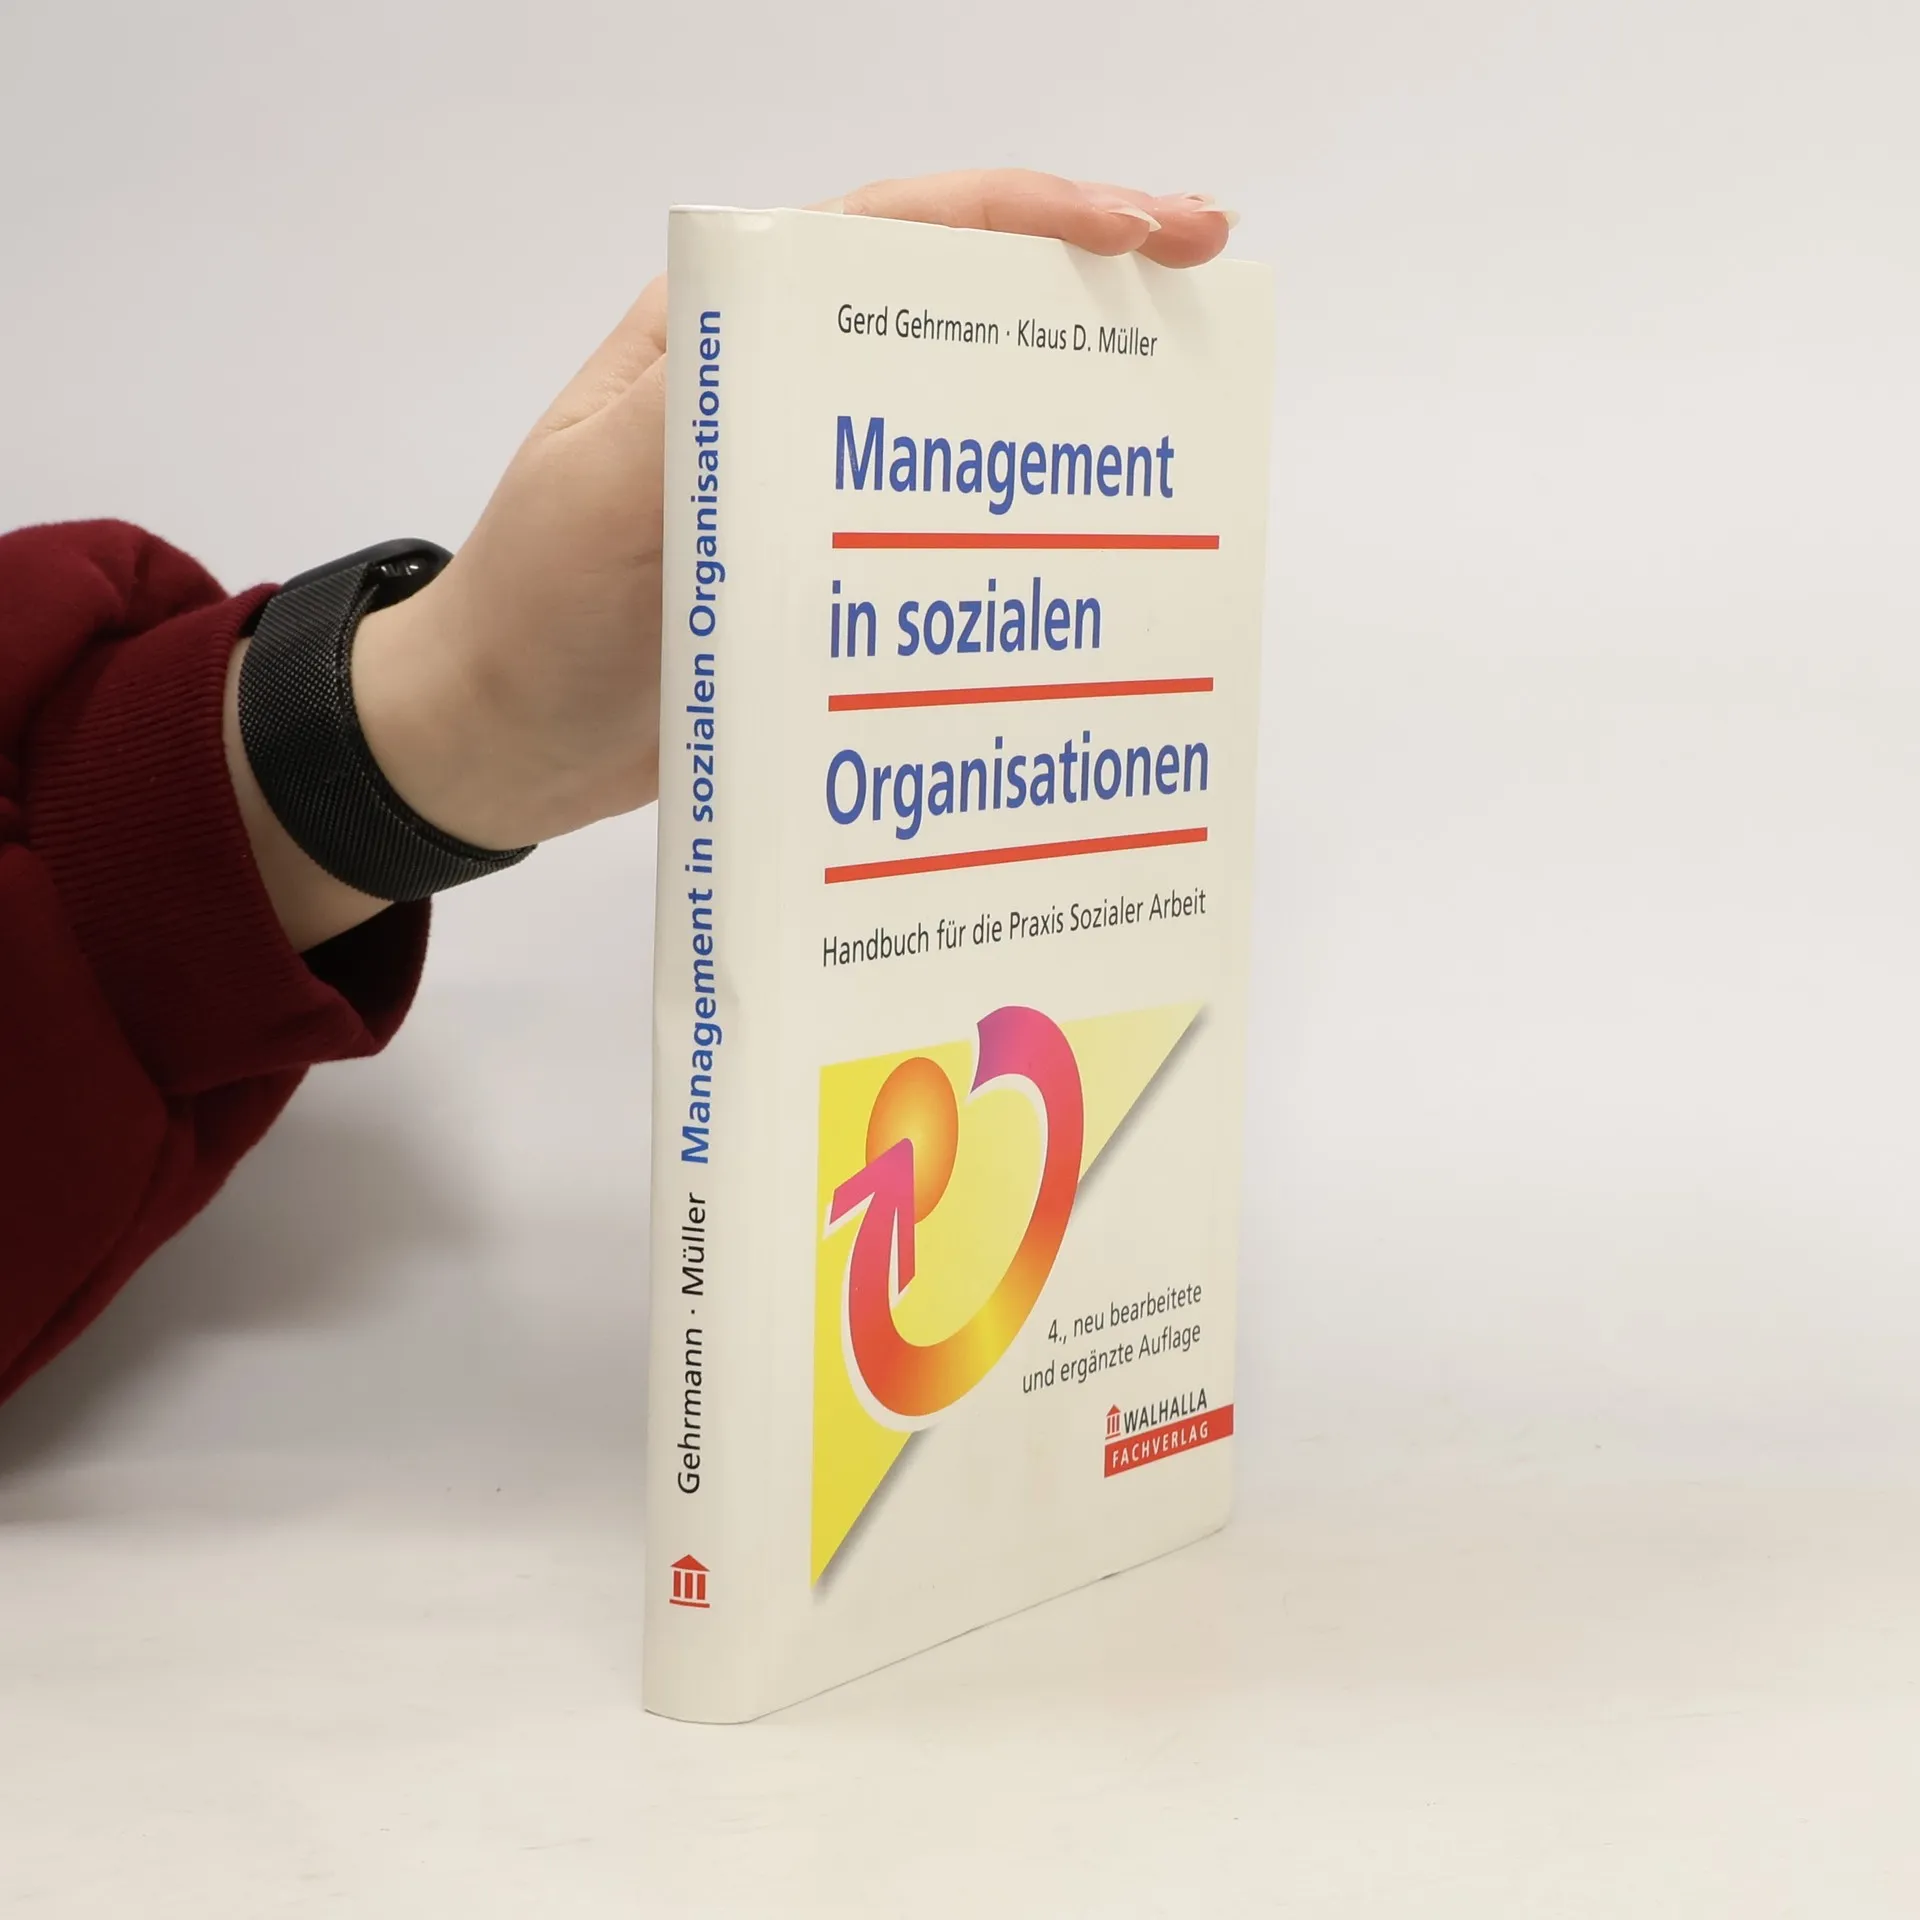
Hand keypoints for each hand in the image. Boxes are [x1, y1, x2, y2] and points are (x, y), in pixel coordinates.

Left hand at [231, 171, 1234, 948]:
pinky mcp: (829, 572)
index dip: (1040, 218)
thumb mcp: (608, 497)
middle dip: (1084, 293)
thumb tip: (860, 363)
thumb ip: (719, 417)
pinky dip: (1017, 529)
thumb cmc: (536, 609)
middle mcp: (786, 387)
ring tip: (1179, 423)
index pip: (906, 234)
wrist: (495, 743)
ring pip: (964, 418)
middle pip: (958, 311)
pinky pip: (941, 529)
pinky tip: (1088, 560)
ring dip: (1067, 411)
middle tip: (1204, 300)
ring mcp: (813, 481)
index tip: (1158, 233)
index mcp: (733, 330)